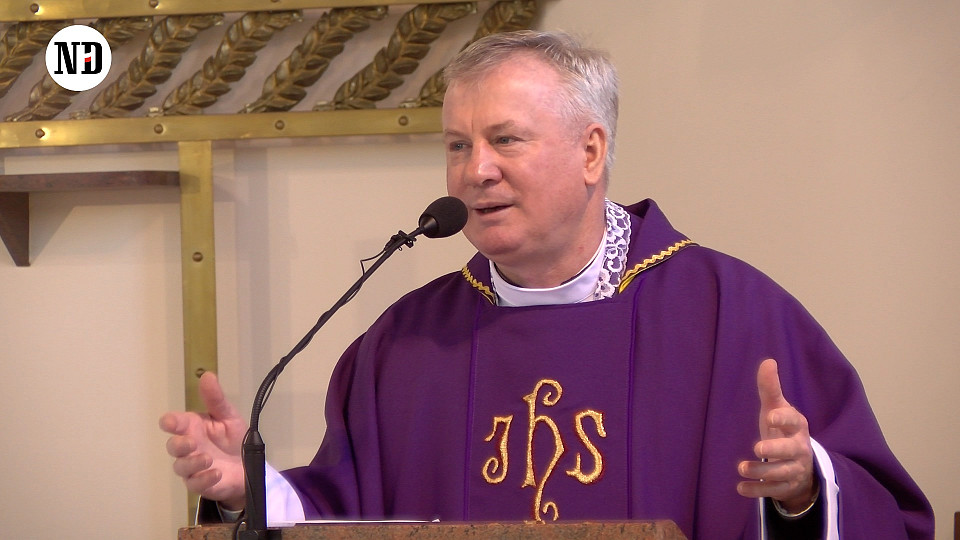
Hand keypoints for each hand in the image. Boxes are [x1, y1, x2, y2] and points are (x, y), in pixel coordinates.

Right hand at [159, 371, 247, 509]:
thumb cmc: (234, 438)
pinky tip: (216, 473)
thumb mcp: (228, 416)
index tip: (171, 422)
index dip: (170, 422)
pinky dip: (203, 479)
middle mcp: (189, 446)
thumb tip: (207, 375)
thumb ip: (216, 399)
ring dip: (192, 463)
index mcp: (193, 427)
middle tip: (191, 442)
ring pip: (181, 466)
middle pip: (173, 446)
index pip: (174, 423)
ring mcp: (192, 467)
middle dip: (178, 444)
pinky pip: (194, 484)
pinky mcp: (200, 483)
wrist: (248, 465)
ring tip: (208, 459)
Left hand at [737, 358, 817, 512]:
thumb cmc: (782, 430)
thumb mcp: (776, 409)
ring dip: (761, 471)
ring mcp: (794, 469)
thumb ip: (770, 389)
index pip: (793, 421)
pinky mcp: (786, 487)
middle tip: (757, 447)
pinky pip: (773, 490)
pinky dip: (757, 490)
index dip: (783, 418)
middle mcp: (799, 449)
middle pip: (790, 451)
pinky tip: (740, 488)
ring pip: (781, 473)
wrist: (800, 464)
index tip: (770, 415)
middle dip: (776, 449)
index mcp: (796, 427)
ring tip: (741, 467)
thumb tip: (768, 361)